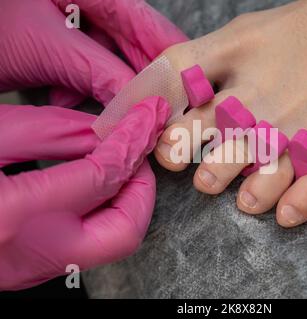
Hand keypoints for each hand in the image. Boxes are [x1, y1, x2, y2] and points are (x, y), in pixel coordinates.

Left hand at [0, 0, 186, 106]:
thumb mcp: (43, 46)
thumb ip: (96, 71)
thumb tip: (139, 101)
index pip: (144, 20)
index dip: (170, 54)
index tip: (187, 85)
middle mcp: (84, 2)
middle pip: (129, 42)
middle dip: (140, 79)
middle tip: (156, 110)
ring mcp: (69, 22)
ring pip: (106, 58)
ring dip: (108, 88)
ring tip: (114, 112)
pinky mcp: (54, 43)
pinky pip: (81, 65)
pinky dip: (79, 87)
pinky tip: (68, 100)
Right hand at [0, 96, 170, 290]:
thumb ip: (52, 134)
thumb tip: (107, 130)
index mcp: (12, 214)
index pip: (103, 175)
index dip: (132, 141)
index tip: (148, 115)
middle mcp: (30, 253)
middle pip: (124, 230)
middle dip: (142, 187)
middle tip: (137, 150)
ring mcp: (31, 269)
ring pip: (110, 241)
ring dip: (127, 198)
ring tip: (119, 159)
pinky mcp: (30, 269)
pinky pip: (87, 243)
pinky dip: (102, 210)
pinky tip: (93, 180)